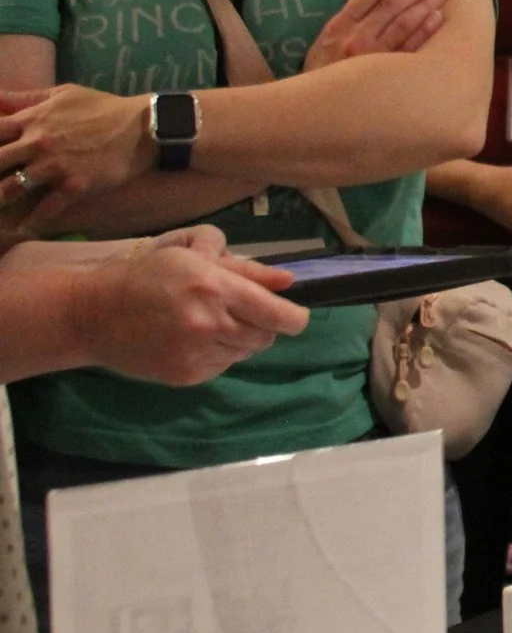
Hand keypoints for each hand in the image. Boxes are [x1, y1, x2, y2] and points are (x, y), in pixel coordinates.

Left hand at [0, 86, 151, 222]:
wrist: (144, 127)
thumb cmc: (102, 108)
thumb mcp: (63, 94)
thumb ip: (26, 98)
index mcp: (32, 119)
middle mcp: (37, 143)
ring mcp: (55, 165)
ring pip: (11, 188)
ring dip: (1, 199)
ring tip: (0, 207)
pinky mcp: (75, 185)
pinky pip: (46, 209)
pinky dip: (33, 222)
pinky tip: (25, 230)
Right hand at [76, 226, 310, 385]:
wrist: (94, 313)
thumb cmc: (148, 276)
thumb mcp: (194, 257)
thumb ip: (246, 270)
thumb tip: (287, 281)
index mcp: (216, 289)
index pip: (280, 315)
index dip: (295, 317)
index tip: (295, 314)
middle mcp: (210, 324)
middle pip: (266, 336)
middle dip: (263, 324)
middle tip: (240, 312)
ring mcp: (197, 354)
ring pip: (246, 352)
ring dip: (240, 338)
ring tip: (212, 323)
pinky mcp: (186, 375)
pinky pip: (222, 365)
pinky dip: (219, 353)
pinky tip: (194, 339)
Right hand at [304, 0, 448, 72]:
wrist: (318, 111)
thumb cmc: (325, 74)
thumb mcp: (324, 43)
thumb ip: (348, 22)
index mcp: (338, 26)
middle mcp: (355, 38)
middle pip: (391, 6)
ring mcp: (372, 57)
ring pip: (403, 24)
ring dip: (424, 6)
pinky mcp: (386, 75)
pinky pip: (410, 49)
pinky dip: (425, 30)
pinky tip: (437, 19)